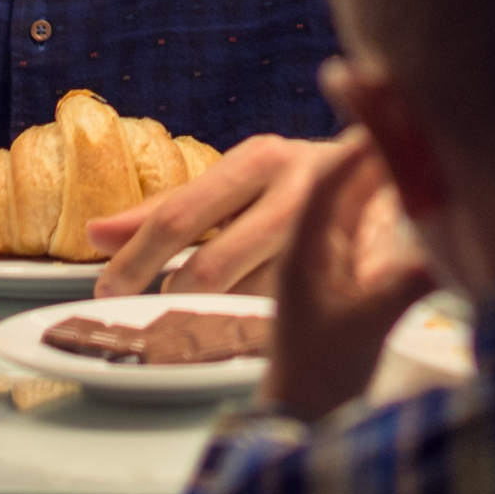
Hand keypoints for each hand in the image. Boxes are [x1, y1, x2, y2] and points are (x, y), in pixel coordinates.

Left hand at [91, 130, 401, 299]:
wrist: (400, 173)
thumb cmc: (300, 185)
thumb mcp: (236, 184)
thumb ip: (169, 209)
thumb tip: (94, 233)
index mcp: (257, 160)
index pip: (179, 215)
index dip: (135, 259)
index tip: (105, 289)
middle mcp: (296, 187)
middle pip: (213, 266)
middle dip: (175, 300)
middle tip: (155, 320)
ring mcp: (334, 227)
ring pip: (255, 300)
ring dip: (224, 320)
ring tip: (206, 329)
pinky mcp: (368, 261)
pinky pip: (306, 311)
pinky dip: (274, 326)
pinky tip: (261, 334)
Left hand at [258, 137, 434, 421]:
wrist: (299, 418)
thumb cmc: (321, 376)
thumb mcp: (370, 325)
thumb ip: (411, 282)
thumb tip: (456, 243)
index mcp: (304, 248)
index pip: (330, 180)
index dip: (362, 146)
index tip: (396, 118)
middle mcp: (310, 243)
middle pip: (341, 181)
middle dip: (374, 150)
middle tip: (414, 120)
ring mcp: (322, 257)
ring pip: (352, 200)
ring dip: (381, 174)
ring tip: (419, 145)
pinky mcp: (338, 274)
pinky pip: (360, 225)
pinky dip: (384, 205)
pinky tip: (414, 194)